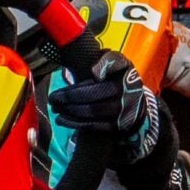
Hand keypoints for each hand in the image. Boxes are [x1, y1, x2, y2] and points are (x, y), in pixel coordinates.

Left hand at [50, 51, 165, 160]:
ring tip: (55, 109)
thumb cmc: (121, 76)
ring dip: (70, 113)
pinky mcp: (116, 127)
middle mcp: (124, 100)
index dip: (74, 92)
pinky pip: (94, 127)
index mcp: (123, 82)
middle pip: (92, 103)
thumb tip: (95, 73)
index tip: (58, 92)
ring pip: (92, 115)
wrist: (136, 99)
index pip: (95, 89)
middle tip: (52, 100)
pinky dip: (76, 124)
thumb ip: (108, 61)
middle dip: (68, 103)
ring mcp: (121, 115)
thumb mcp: (119, 62)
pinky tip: (62, 120)